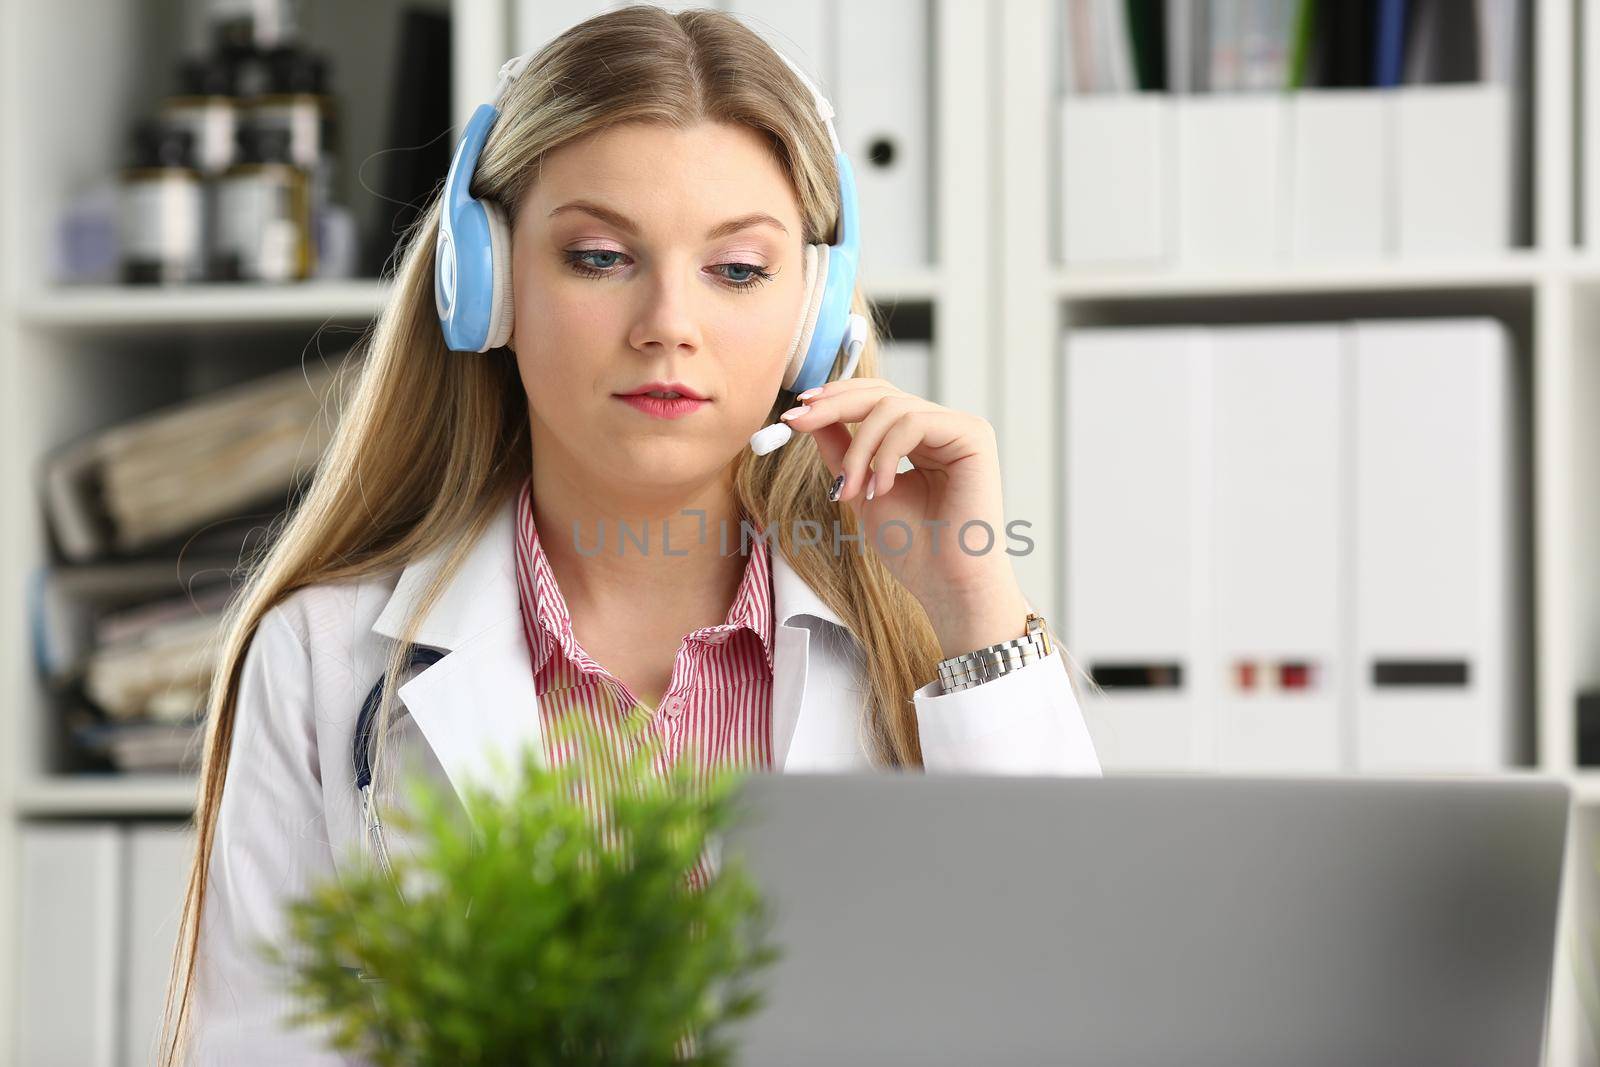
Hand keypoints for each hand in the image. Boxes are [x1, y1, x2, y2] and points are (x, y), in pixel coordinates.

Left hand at [776, 378, 1032, 656]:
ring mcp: (959, 429)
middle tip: (797, 421)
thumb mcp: (860, 489)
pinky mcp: (973, 436)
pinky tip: (880, 488)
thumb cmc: (911, 547)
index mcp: (919, 438)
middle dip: (833, 406)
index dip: (834, 399)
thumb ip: (840, 450)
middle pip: (882, 393)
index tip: (794, 413)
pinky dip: (886, 455)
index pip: (874, 399)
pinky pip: (913, 423)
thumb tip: (808, 412)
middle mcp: (941, 427)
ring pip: (892, 408)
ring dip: (859, 450)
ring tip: (850, 490)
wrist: (945, 584)